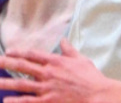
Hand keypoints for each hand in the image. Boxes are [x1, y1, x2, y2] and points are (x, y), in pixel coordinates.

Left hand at [0, 40, 115, 102]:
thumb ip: (69, 50)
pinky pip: (27, 101)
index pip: (33, 55)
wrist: (95, 94)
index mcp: (56, 61)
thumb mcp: (81, 59)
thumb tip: (63, 40)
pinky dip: (16, 101)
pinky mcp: (47, 102)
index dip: (20, 52)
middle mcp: (48, 73)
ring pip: (21, 84)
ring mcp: (45, 88)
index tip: (9, 51)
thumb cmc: (89, 77)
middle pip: (23, 67)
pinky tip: (6, 100)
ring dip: (6, 82)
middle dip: (8, 63)